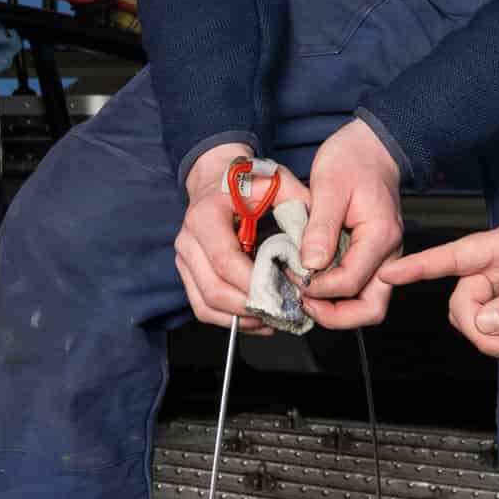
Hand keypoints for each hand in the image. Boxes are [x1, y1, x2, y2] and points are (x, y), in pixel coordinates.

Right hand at [173, 148, 295, 331]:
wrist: (216, 177)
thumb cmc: (247, 180)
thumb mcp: (274, 181)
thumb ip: (297, 204)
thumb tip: (314, 246)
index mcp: (205, 216)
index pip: (225, 261)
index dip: (253, 283)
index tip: (283, 292)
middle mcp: (188, 240)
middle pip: (213, 289)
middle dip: (250, 306)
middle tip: (284, 311)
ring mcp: (184, 259)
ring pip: (206, 304)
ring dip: (241, 319)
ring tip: (273, 319)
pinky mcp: (187, 272)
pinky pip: (203, 307)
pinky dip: (230, 320)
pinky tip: (257, 320)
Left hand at [295, 120, 409, 329]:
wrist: (372, 147)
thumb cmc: (353, 159)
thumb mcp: (330, 186)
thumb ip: (321, 228)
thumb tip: (311, 265)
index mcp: (380, 236)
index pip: (351, 282)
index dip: (319, 288)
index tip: (293, 276)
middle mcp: (390, 253)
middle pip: (370, 308)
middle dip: (334, 315)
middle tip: (302, 302)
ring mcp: (384, 257)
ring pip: (367, 304)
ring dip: (335, 309)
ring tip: (305, 295)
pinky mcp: (373, 256)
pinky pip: (360, 288)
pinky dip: (336, 295)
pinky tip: (313, 283)